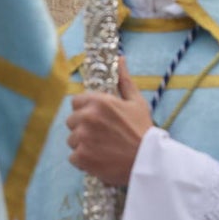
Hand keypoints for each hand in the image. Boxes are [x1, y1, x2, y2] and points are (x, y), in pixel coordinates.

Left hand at [66, 57, 152, 185]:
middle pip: (72, 120)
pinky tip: (99, 157)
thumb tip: (120, 59)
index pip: (76, 101)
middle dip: (83, 126)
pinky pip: (73, 156)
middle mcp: (87, 118)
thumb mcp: (136, 102)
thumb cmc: (143, 130)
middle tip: (102, 133)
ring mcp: (82, 138)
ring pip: (72, 139)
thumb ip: (124, 80)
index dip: (87, 108)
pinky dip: (84, 158)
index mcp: (99, 102)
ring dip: (83, 143)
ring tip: (102, 146)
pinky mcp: (80, 157)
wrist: (146, 160)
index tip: (99, 117)